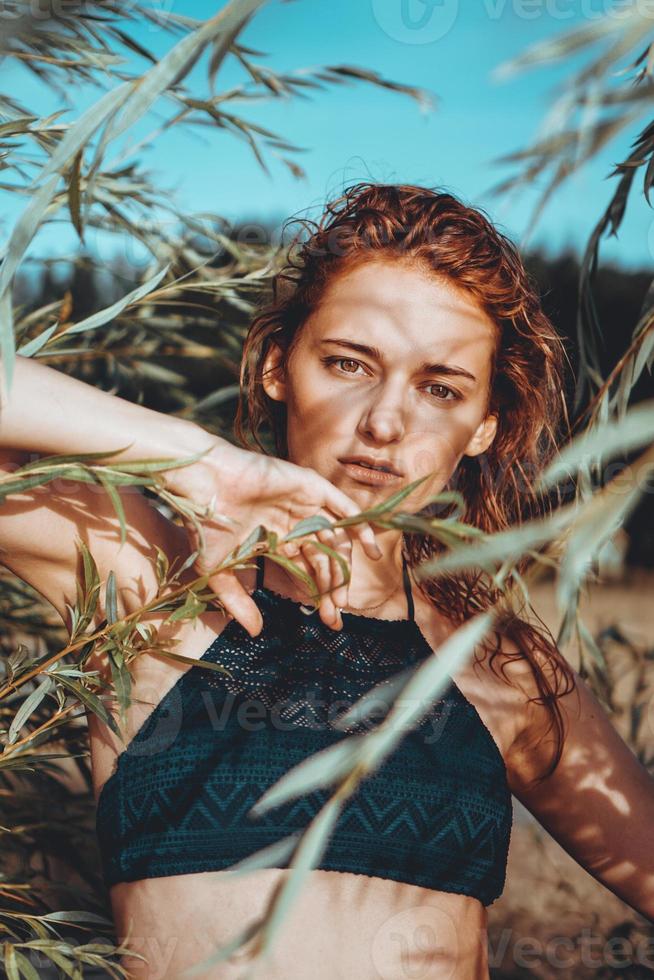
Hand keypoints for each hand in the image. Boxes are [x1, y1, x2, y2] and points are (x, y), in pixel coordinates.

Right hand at [161, 437, 381, 635]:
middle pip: (324, 559)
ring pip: (335, 539)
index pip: (308, 570)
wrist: (202, 485)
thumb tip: (255, 633)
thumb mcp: (219, 571)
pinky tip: (372, 550)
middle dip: (331, 588)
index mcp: (278, 539)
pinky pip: (344, 508)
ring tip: (344, 597)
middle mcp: (295, 522)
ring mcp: (305, 504)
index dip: (319, 595)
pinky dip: (360, 527)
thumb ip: (238, 601)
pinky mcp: (311, 487)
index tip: (328, 621)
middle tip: (336, 616)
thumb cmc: (205, 524)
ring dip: (344, 568)